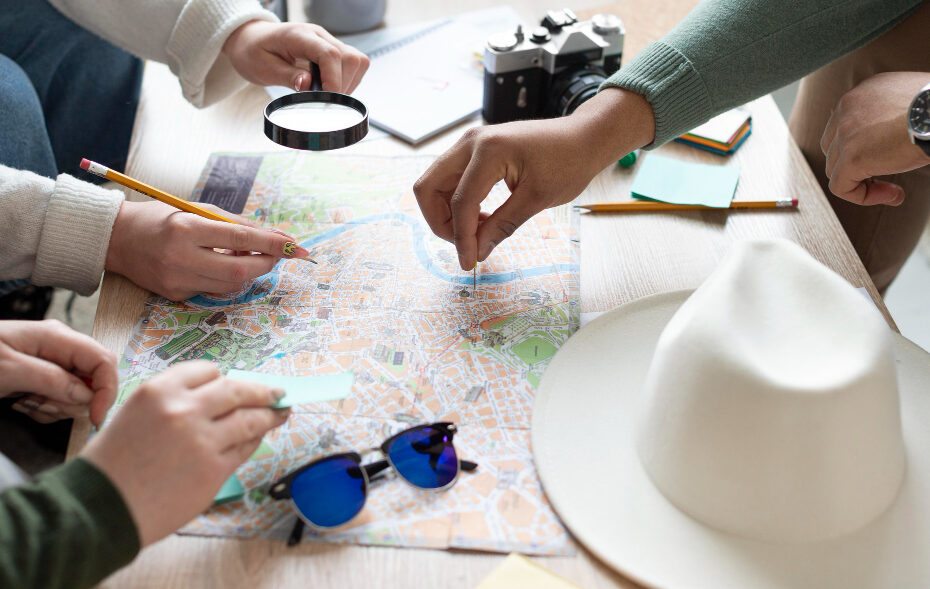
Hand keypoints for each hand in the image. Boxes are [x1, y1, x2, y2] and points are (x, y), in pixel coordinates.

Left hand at [0, 319, 116, 425]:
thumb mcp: (8, 370)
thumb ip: (51, 380)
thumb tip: (87, 395)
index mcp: (57, 337)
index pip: (103, 360)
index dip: (106, 389)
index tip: (94, 417)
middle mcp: (60, 348)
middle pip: (92, 380)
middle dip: (72, 401)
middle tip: (39, 404)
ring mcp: (52, 363)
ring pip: (77, 394)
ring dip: (55, 407)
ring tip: (26, 403)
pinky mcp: (43, 378)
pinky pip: (60, 399)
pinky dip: (45, 409)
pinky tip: (24, 404)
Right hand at [81, 361, 289, 546]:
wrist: (100, 509)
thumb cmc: (110, 465)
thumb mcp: (132, 414)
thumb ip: (171, 403)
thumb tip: (211, 400)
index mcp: (159, 391)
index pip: (207, 371)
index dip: (222, 378)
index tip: (233, 383)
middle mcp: (184, 410)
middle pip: (237, 391)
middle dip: (262, 391)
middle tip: (277, 392)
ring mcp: (203, 440)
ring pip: (250, 419)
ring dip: (270, 415)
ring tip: (281, 413)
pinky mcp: (215, 470)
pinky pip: (245, 449)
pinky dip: (254, 441)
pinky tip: (258, 439)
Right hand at [105, 200, 310, 300]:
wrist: (116, 240)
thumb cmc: (160, 218)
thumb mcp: (196, 210)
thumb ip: (235, 223)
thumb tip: (274, 235)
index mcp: (187, 229)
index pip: (240, 238)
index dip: (271, 243)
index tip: (295, 245)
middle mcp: (181, 257)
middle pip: (239, 270)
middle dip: (266, 263)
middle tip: (279, 255)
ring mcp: (177, 280)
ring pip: (230, 284)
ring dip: (249, 272)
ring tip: (251, 255)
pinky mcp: (175, 294)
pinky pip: (213, 290)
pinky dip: (226, 279)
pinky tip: (223, 265)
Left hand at [223, 20, 368, 92]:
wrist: (251, 41)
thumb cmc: (254, 52)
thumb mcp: (262, 68)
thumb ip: (287, 76)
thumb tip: (308, 85)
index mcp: (299, 36)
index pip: (330, 54)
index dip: (334, 80)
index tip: (328, 100)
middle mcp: (318, 35)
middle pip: (350, 58)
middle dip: (344, 85)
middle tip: (326, 101)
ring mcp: (327, 41)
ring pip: (357, 61)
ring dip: (349, 84)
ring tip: (329, 96)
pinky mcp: (332, 50)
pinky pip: (353, 65)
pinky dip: (348, 81)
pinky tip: (331, 89)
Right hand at [413, 88, 654, 268]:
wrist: (583, 137)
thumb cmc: (568, 162)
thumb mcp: (537, 199)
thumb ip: (502, 226)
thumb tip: (476, 252)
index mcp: (488, 151)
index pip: (461, 202)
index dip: (461, 238)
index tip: (468, 262)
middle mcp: (471, 142)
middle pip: (428, 187)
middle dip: (439, 222)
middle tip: (463, 243)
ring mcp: (470, 143)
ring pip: (435, 183)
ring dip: (446, 212)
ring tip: (478, 230)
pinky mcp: (474, 149)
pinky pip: (450, 178)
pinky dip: (456, 201)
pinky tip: (481, 217)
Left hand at [821, 72, 929, 205]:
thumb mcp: (912, 103)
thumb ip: (894, 114)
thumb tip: (894, 138)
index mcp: (863, 94)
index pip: (845, 127)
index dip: (861, 149)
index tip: (888, 159)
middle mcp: (848, 109)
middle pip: (835, 148)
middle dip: (856, 167)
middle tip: (886, 176)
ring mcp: (845, 133)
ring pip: (836, 169)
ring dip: (862, 184)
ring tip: (894, 190)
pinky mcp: (852, 157)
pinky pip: (841, 187)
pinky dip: (862, 197)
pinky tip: (892, 195)